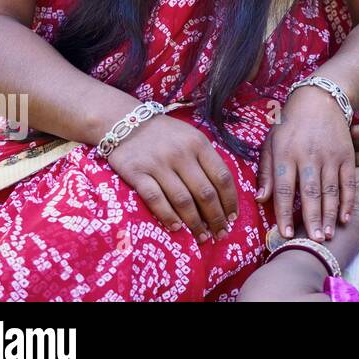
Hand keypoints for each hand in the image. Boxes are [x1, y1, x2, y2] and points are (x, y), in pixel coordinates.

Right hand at [106, 113, 238, 242]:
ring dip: (195, 222)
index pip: (222, 176)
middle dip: (216, 217)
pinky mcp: (137, 173)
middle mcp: (182, 154)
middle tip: (221, 233)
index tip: (233, 217)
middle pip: (205, 192)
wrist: (125, 122)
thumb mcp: (191, 137)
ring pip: (183, 200)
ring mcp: (159, 164)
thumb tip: (223, 192)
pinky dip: (168, 216)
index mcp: (200, 144)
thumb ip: (206, 159)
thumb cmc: (165, 134)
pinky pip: (156, 199)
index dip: (230, 200)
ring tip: (202, 236)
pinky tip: (176, 228)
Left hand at [256, 84, 355, 241]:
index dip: (284, 214)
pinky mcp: (346, 154)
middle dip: (312, 220)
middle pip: (310, 193)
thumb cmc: (290, 124)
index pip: (284, 190)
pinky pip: (348, 181)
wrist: (320, 100)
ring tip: (327, 235)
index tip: (285, 234)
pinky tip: (345, 217)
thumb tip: (260, 199)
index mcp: (286, 155)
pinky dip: (348, 200)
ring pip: (330, 190)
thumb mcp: (271, 143)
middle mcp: (308, 156)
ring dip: (329, 215)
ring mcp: (329, 156)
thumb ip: (266, 172)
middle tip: (313, 242)